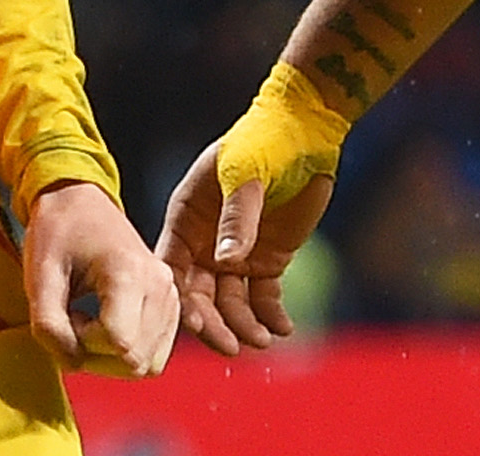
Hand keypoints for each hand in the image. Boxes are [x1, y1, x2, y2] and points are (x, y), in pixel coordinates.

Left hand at [24, 180, 177, 379]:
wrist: (78, 201)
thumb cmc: (58, 232)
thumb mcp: (39, 277)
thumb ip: (49, 326)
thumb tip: (73, 363)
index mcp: (130, 273)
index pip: (118, 344)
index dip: (82, 343)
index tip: (67, 315)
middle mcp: (160, 285)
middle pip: (136, 362)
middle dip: (96, 357)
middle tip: (74, 321)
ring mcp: (170, 295)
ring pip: (148, 365)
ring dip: (112, 359)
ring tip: (89, 321)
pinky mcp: (171, 304)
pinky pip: (155, 354)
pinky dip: (128, 352)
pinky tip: (105, 325)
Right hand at [156, 138, 334, 356]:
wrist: (306, 132)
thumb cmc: (264, 141)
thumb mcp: (246, 171)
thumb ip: (238, 216)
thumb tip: (227, 260)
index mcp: (186, 217)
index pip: (173, 267)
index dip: (179, 298)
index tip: (193, 326)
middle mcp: (205, 243)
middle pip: (199, 295)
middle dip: (213, 324)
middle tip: (231, 347)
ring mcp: (236, 255)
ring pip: (231, 303)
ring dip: (244, 326)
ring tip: (262, 341)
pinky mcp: (268, 261)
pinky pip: (265, 298)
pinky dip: (272, 316)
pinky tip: (283, 329)